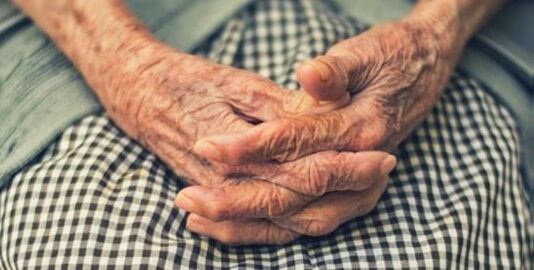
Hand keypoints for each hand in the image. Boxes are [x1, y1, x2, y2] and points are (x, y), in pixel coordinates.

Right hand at [98, 43, 395, 244]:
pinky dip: (292, 227)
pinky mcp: (217, 197)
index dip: (346, 167)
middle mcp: (229, 182)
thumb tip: (323, 121)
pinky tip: (314, 220)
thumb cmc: (187, 83)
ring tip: (363, 196)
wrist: (139, 96)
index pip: (301, 170)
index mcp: (236, 149)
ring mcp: (222, 194)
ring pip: (281, 222)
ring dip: (325, 212)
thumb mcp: (235, 85)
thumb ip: (279, 110)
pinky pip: (256, 229)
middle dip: (347, 191)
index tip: (383, 158)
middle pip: (298, 201)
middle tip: (385, 175)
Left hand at [188, 20, 457, 239]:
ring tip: (199, 217)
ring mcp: (358, 187)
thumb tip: (309, 74)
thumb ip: (335, 71)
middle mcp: (362, 168)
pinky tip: (234, 224)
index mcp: (362, 129)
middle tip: (188, 197)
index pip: (297, 144)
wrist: (424, 69)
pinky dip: (269, 226)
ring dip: (247, 222)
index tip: (208, 145)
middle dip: (237, 198)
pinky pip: (307, 221)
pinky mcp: (350, 194)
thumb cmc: (390, 57)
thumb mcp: (364, 54)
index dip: (250, 146)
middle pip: (293, 192)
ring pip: (297, 218)